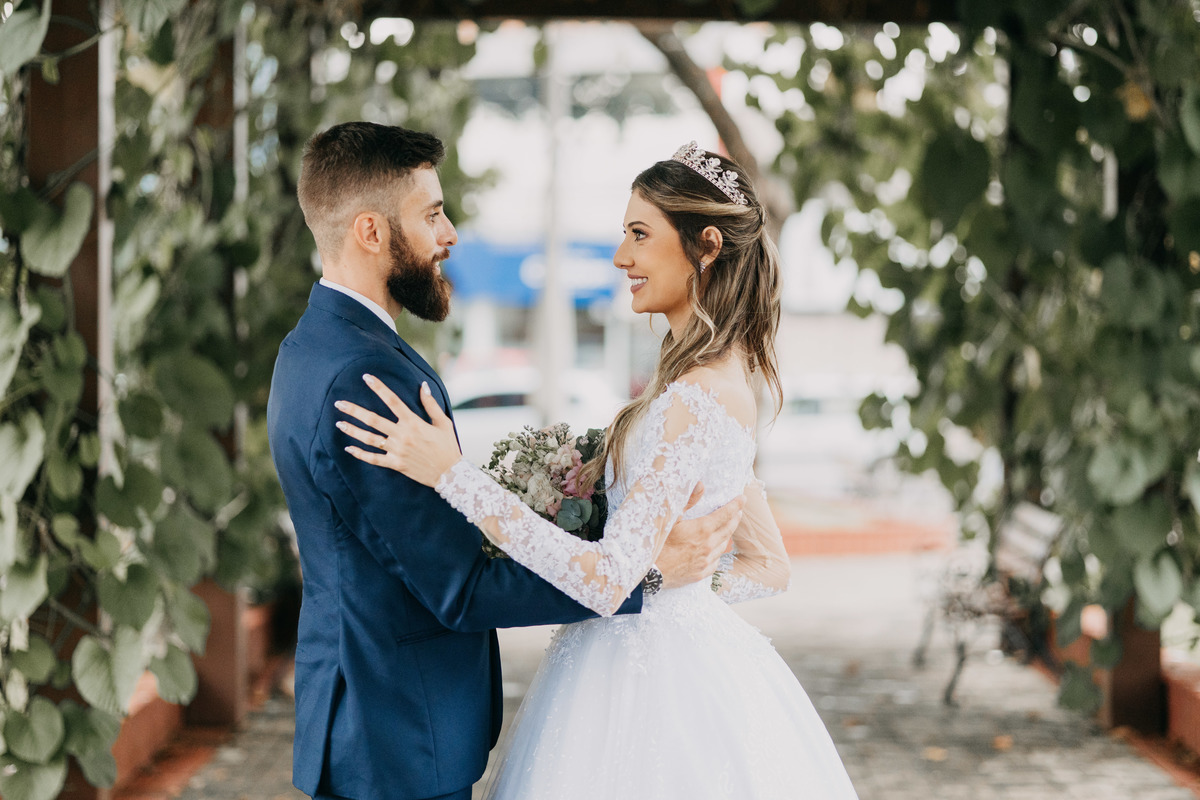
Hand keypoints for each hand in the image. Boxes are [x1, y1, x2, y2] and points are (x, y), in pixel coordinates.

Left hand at [335, 375, 460, 487]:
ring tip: (339, 423)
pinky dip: (360, 454)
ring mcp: (397, 451)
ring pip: (369, 439)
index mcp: (414, 422)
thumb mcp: (443, 423)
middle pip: (373, 420)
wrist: (451, 474)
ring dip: (353, 430)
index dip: (379, 388)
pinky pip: (374, 459)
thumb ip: (430, 404)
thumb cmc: (448, 446)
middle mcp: (402, 435)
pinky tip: (349, 448)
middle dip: (354, 410)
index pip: (392, 401)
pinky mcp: (396, 464)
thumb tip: (423, 385)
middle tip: (339, 403)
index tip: (366, 377)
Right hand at [655, 484, 743, 588]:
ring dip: (726, 535)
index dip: (736, 505)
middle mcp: (708, 545)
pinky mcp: (701, 573)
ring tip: (727, 529)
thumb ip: (688, 501)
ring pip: (723, 546)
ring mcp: (706, 561)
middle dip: (735, 518)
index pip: (725, 514)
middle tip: (739, 511)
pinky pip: (716, 561)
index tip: (742, 499)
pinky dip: (717, 553)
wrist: (651, 571)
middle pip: (728, 529)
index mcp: (702, 529)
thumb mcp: (671, 518)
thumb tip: (701, 484)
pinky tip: (714, 550)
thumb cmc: (658, 542)